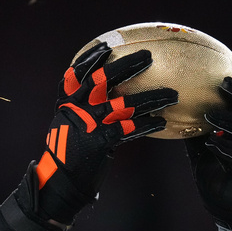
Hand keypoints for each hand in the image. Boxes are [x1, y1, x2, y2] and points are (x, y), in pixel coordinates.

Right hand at [35, 43, 178, 223]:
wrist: (59, 182)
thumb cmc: (67, 155)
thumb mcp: (68, 127)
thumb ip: (83, 112)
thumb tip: (108, 100)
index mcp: (66, 103)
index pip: (77, 73)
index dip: (92, 58)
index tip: (107, 48)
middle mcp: (76, 109)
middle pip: (103, 79)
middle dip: (127, 65)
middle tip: (147, 57)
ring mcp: (89, 124)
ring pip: (125, 104)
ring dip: (151, 97)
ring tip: (172, 95)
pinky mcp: (100, 141)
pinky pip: (130, 128)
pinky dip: (148, 124)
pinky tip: (161, 121)